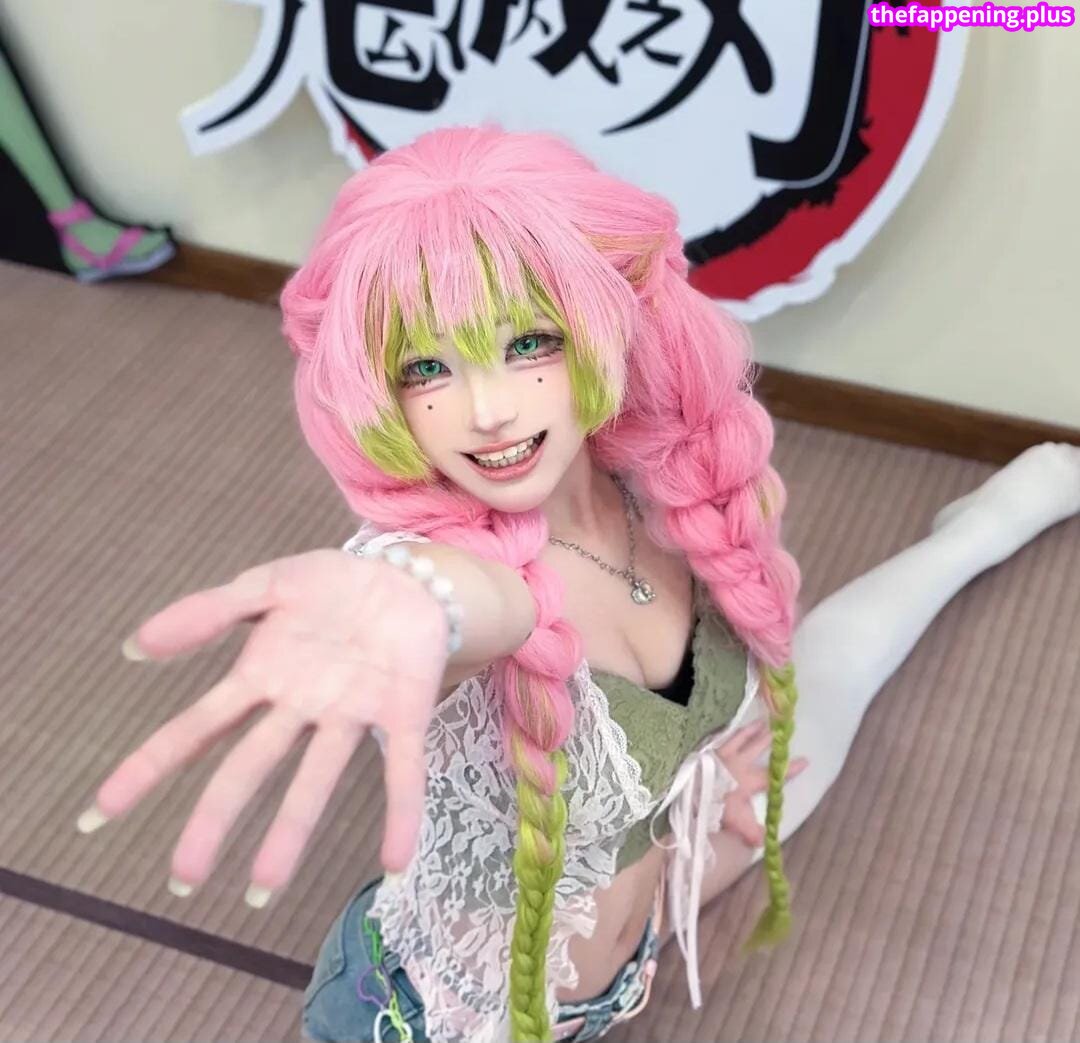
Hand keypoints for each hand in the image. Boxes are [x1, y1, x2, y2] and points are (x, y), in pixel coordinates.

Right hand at [80, 548, 448, 903]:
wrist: (409, 573)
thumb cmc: (334, 585)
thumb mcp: (268, 585)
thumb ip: (210, 611)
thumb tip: (136, 644)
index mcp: (262, 677)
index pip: (196, 728)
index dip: (150, 766)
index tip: (100, 811)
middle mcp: (300, 707)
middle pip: (249, 767)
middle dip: (216, 819)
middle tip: (184, 877)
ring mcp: (351, 713)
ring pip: (316, 778)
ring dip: (292, 831)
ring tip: (264, 886)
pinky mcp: (403, 713)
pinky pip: (402, 767)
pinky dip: (401, 813)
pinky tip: (394, 863)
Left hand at [715, 719, 808, 848]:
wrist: (689, 789)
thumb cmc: (715, 806)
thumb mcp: (736, 822)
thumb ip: (752, 831)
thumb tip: (765, 841)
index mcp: (749, 780)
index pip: (774, 775)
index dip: (790, 769)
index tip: (806, 760)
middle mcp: (738, 763)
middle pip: (756, 747)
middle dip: (768, 739)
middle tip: (778, 728)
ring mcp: (721, 754)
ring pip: (739, 738)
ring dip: (750, 730)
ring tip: (759, 722)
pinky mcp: (707, 751)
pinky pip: (720, 738)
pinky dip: (727, 732)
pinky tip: (727, 728)